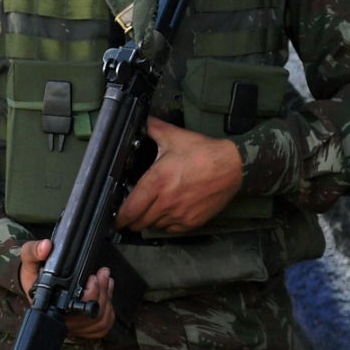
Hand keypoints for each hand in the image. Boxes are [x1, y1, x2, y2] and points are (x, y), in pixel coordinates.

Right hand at [18, 239, 113, 341]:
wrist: (34, 287)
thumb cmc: (33, 277)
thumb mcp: (28, 261)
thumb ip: (33, 251)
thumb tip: (46, 247)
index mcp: (51, 308)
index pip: (75, 310)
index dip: (90, 294)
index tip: (92, 277)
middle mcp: (63, 321)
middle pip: (93, 317)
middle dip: (102, 292)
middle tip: (102, 274)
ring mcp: (74, 327)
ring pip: (100, 322)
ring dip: (107, 299)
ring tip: (106, 280)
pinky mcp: (83, 329)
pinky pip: (102, 327)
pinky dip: (109, 311)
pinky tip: (106, 294)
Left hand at [115, 117, 243, 235]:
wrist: (233, 166)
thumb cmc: (202, 152)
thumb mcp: (174, 136)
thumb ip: (152, 128)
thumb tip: (139, 119)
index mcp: (157, 181)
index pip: (130, 209)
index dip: (120, 217)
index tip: (116, 218)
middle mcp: (166, 202)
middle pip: (140, 222)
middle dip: (132, 220)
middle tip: (130, 215)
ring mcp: (180, 214)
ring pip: (154, 226)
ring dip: (149, 221)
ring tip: (149, 211)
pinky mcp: (192, 221)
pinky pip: (171, 229)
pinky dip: (165, 224)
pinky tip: (166, 214)